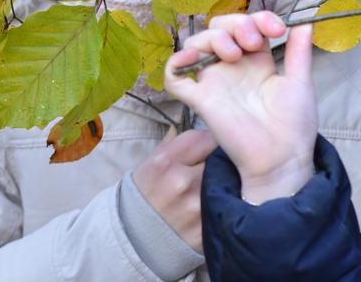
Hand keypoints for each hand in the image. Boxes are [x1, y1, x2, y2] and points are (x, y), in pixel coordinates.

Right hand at [132, 127, 217, 252]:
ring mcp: (196, 207)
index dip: (209, 139)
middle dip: (220, 158)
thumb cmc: (143, 196)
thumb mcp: (150, 163)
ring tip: (220, 181)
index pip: (203, 136)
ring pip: (226, 181)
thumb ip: (172, 142)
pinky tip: (220, 201)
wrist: (133, 240)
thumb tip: (190, 120)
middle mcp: (182, 182)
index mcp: (165, 162)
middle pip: (217, 157)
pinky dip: (226, 202)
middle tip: (220, 161)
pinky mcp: (207, 228)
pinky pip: (225, 206)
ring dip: (226, 179)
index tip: (210, 144)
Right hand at [164, 11, 317, 204]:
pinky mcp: (201, 99)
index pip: (248, 24)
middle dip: (236, 23)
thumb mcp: (300, 82)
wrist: (283, 158)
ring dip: (214, 37)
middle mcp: (233, 66)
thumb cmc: (293, 124)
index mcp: (257, 59)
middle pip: (219, 27)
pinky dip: (175, 62)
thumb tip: (306, 20)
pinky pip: (174, 78)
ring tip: (234, 53)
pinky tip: (192, 57)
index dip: (259, 18)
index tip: (277, 29)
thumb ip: (299, 51)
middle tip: (253, 41)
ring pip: (196, 43)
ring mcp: (215, 81)